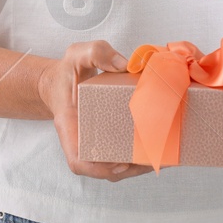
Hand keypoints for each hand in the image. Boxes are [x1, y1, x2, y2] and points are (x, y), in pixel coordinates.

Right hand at [37, 40, 152, 180]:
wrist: (60, 80)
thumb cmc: (67, 71)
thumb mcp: (77, 54)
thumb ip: (97, 53)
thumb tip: (124, 64)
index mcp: (70, 126)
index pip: (77, 161)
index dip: (97, 169)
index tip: (118, 164)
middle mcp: (82, 140)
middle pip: (103, 167)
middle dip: (128, 169)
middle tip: (153, 159)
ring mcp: (95, 141)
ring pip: (115, 165)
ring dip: (138, 166)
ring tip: (163, 157)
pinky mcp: (107, 136)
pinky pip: (121, 153)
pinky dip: (138, 155)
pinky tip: (159, 147)